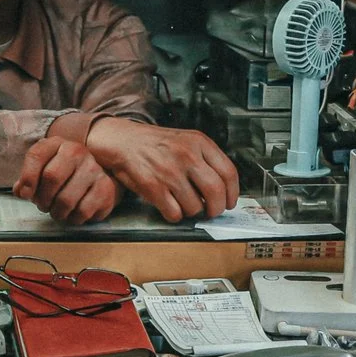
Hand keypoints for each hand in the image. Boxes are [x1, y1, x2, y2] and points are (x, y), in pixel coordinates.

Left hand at [15, 135, 121, 225]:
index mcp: (56, 144)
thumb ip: (27, 179)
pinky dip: (73, 218)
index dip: (27, 178)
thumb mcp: (43, 169)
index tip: (25, 194)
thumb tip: (20, 191)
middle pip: (52, 177)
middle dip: (42, 199)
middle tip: (43, 206)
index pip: (36, 155)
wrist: (96, 176)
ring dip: (56, 212)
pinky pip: (83, 211)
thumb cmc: (63, 174)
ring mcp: (93, 168)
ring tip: (56, 211)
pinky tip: (72, 214)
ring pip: (66, 199)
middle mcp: (76, 151)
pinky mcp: (105, 187)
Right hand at [86, 120, 239, 221]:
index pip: (228, 172)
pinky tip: (171, 207)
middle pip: (216, 192)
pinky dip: (175, 216)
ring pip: (195, 206)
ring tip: (186, 206)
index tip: (229, 202)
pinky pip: (174, 213)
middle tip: (211, 212)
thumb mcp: (186, 140)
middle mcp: (187, 155)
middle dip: (216, 209)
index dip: (233, 193)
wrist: (123, 140)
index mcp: (199, 142)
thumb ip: (206, 159)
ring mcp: (170, 171)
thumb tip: (223, 189)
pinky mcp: (153, 186)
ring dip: (192, 212)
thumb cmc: (155, 144)